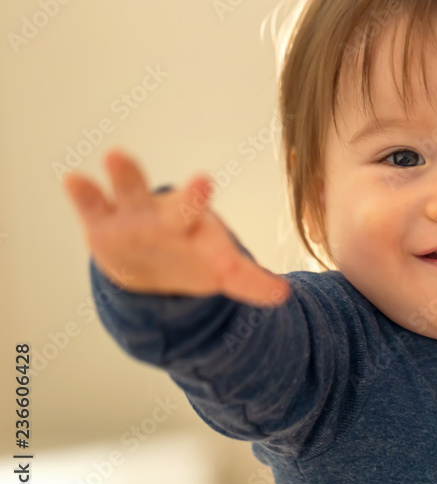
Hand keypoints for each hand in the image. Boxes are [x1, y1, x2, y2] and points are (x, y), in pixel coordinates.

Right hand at [62, 148, 290, 307]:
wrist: (142, 260)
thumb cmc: (188, 257)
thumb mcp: (217, 268)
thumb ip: (247, 282)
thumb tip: (284, 297)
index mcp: (201, 229)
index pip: (218, 239)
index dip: (230, 250)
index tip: (253, 244)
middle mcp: (170, 217)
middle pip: (183, 209)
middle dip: (193, 199)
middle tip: (204, 183)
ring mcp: (134, 216)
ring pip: (131, 192)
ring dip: (125, 175)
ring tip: (115, 154)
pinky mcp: (101, 222)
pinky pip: (91, 205)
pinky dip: (83, 193)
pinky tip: (73, 178)